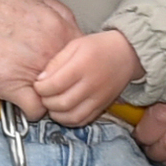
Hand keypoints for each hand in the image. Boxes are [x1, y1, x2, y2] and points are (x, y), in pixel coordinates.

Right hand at [0, 0, 77, 117]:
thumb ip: (56, 13)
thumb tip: (67, 28)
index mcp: (60, 29)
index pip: (83, 61)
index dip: (72, 67)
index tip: (59, 68)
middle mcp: (52, 51)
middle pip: (73, 81)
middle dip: (61, 83)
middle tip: (44, 80)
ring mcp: (33, 71)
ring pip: (57, 97)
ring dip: (46, 97)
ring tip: (31, 89)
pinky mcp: (10, 86)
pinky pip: (35, 110)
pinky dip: (29, 110)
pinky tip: (19, 99)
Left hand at [29, 30, 145, 128]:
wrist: (127, 54)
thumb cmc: (99, 47)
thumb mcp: (74, 45)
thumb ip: (56, 62)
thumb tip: (41, 80)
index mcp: (82, 66)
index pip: (54, 85)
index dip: (40, 88)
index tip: (38, 84)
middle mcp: (91, 85)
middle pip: (61, 103)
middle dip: (46, 102)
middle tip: (43, 95)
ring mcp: (98, 98)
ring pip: (71, 116)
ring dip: (56, 114)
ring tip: (52, 104)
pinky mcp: (102, 106)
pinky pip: (83, 120)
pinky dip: (69, 120)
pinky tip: (64, 112)